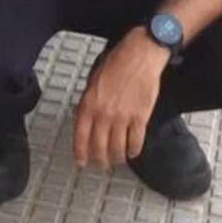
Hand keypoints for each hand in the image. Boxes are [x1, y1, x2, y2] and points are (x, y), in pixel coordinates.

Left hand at [73, 28, 170, 168]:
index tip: (81, 162)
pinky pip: (136, 141)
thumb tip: (86, 120)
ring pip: (117, 148)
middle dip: (99, 160)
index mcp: (88, 104)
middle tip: (100, 165)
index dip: (80, 152)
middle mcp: (104, 113)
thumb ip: (88, 103)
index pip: (81, 135)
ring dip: (116, 158)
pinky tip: (131, 152)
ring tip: (116, 161)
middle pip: (99, 146)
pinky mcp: (140, 117)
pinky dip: (133, 150)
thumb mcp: (92, 82)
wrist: (138, 57)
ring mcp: (123, 117)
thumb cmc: (115, 65)